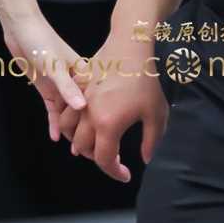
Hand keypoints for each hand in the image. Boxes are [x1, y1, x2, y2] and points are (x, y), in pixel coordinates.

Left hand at [0, 10, 88, 142]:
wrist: (20, 28)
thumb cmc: (40, 40)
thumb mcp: (54, 65)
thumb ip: (67, 87)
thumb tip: (82, 107)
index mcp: (84, 74)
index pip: (95, 102)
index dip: (100, 121)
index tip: (108, 139)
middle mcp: (75, 82)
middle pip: (83, 111)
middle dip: (86, 130)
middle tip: (91, 151)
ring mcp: (61, 85)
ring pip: (68, 113)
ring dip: (71, 129)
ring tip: (76, 150)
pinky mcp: (47, 87)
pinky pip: (53, 109)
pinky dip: (55, 122)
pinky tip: (56, 137)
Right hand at [52, 31, 167, 183]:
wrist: (130, 47)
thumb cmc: (146, 80)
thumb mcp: (156, 114)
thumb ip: (151, 141)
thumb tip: (145, 159)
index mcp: (108, 125)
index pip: (104, 159)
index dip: (114, 172)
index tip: (125, 175)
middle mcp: (88, 116)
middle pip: (83, 148)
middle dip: (97, 158)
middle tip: (114, 159)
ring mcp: (80, 101)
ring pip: (68, 130)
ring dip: (79, 141)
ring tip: (95, 143)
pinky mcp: (77, 90)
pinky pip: (67, 111)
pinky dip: (72, 123)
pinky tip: (85, 122)